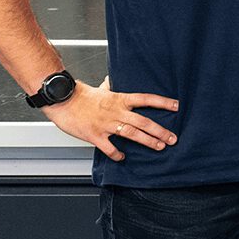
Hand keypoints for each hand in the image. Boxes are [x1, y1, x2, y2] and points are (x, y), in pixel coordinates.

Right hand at [43, 77, 178, 161]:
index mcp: (119, 99)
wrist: (62, 100)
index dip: (162, 102)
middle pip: (144, 122)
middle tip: (172, 138)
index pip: (146, 99)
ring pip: (132, 134)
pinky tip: (123, 157)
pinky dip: (117, 154)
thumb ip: (110, 87)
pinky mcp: (95, 135)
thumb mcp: (101, 89)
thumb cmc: (81, 96)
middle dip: (161, 131)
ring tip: (159, 147)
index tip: (176, 106)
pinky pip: (109, 148)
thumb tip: (111, 80)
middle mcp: (116, 111)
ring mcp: (106, 124)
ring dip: (148, 141)